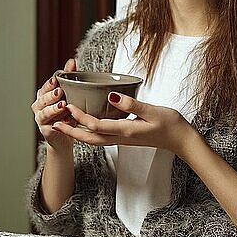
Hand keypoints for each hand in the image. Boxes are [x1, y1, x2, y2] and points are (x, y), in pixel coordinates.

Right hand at [31, 58, 76, 149]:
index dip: (50, 83)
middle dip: (51, 95)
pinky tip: (66, 120)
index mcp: (44, 94)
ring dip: (54, 109)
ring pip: (45, 112)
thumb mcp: (69, 93)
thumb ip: (68, 77)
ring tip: (63, 106)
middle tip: (60, 91)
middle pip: (43, 99)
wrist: (65, 134)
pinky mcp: (45, 129)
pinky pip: (50, 125)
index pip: (46, 86)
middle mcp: (39, 105)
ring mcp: (40, 118)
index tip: (56, 79)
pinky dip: (58, 122)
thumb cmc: (66, 111)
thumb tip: (71, 61)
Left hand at [52, 92, 198, 156]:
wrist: (181, 140)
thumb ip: (132, 105)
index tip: (68, 106)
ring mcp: (123, 139)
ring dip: (78, 133)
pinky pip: (102, 137)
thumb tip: (112, 96)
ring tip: (66, 124)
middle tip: (55, 122)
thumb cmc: (170, 125)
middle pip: (89, 138)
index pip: (96, 126)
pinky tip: (88, 124)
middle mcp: (121, 138)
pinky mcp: (126, 137)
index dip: (80, 117)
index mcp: (126, 131)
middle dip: (71, 131)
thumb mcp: (153, 111)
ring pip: (94, 139)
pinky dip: (90, 132)